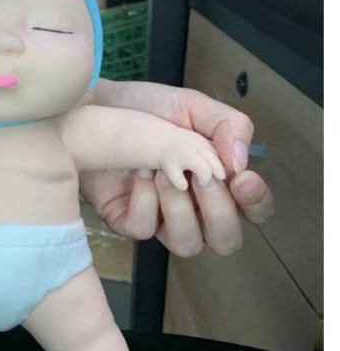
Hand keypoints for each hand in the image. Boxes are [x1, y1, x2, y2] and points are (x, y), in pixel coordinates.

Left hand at [84, 80, 274, 256]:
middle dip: (218, 211)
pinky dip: (145, 201)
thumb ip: (228, 126)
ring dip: (179, 208)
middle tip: (200, 177)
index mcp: (217, 180)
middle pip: (225, 240)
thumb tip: (241, 162)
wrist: (96, 105)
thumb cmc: (144, 108)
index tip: (240, 178)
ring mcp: (159, 217)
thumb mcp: (192, 106)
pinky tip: (139, 173)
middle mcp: (193, 206)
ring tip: (162, 170)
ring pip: (187, 244)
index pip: (252, 209)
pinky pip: (144, 230)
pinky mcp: (126, 220)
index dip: (255, 201)